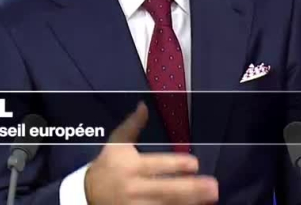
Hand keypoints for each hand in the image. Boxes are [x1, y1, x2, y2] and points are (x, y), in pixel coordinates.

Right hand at [84, 102, 218, 204]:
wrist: (86, 195)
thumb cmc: (107, 166)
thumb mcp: (116, 143)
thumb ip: (132, 125)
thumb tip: (144, 105)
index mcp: (130, 166)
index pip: (157, 165)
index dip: (176, 165)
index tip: (195, 164)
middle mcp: (134, 188)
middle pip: (166, 189)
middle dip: (190, 189)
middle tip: (213, 187)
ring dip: (189, 203)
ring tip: (210, 200)